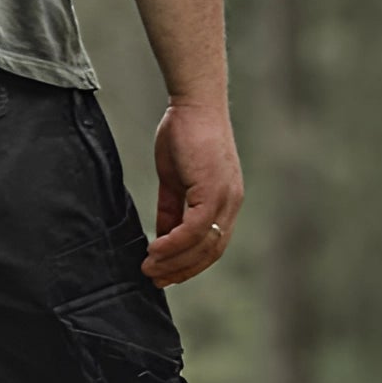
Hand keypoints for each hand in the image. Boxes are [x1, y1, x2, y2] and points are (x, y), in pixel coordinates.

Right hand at [142, 100, 243, 288]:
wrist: (194, 103)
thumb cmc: (184, 132)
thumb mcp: (174, 176)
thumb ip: (172, 206)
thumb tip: (163, 233)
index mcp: (225, 200)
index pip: (211, 244)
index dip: (189, 263)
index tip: (165, 273)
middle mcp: (230, 203)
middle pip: (210, 252)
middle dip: (181, 270)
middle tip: (155, 279)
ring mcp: (225, 198)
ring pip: (202, 245)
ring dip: (175, 262)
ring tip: (150, 269)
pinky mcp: (213, 190)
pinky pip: (193, 229)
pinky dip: (173, 244)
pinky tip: (155, 249)